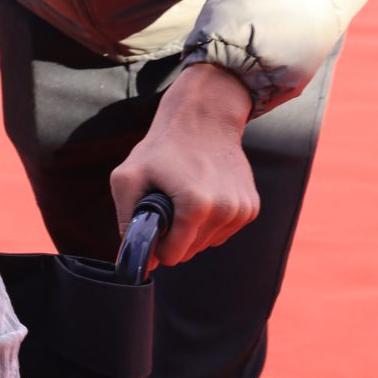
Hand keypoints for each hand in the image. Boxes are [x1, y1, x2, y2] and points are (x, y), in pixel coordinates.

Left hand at [109, 63, 257, 266]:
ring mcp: (242, 210)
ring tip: (186, 196)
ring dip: (193, 229)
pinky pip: (222, 232)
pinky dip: (210, 222)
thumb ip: (126, 220)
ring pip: (207, 244)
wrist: (204, 119)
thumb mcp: (128, 178)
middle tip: (168, 204)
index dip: (158, 244)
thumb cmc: (162, 148)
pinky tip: (203, 195)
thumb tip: (136, 258)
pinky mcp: (251, 208)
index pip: (173, 256)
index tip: (155, 222)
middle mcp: (225, 211)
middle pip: (190, 252)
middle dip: (175, 236)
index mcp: (195, 206)